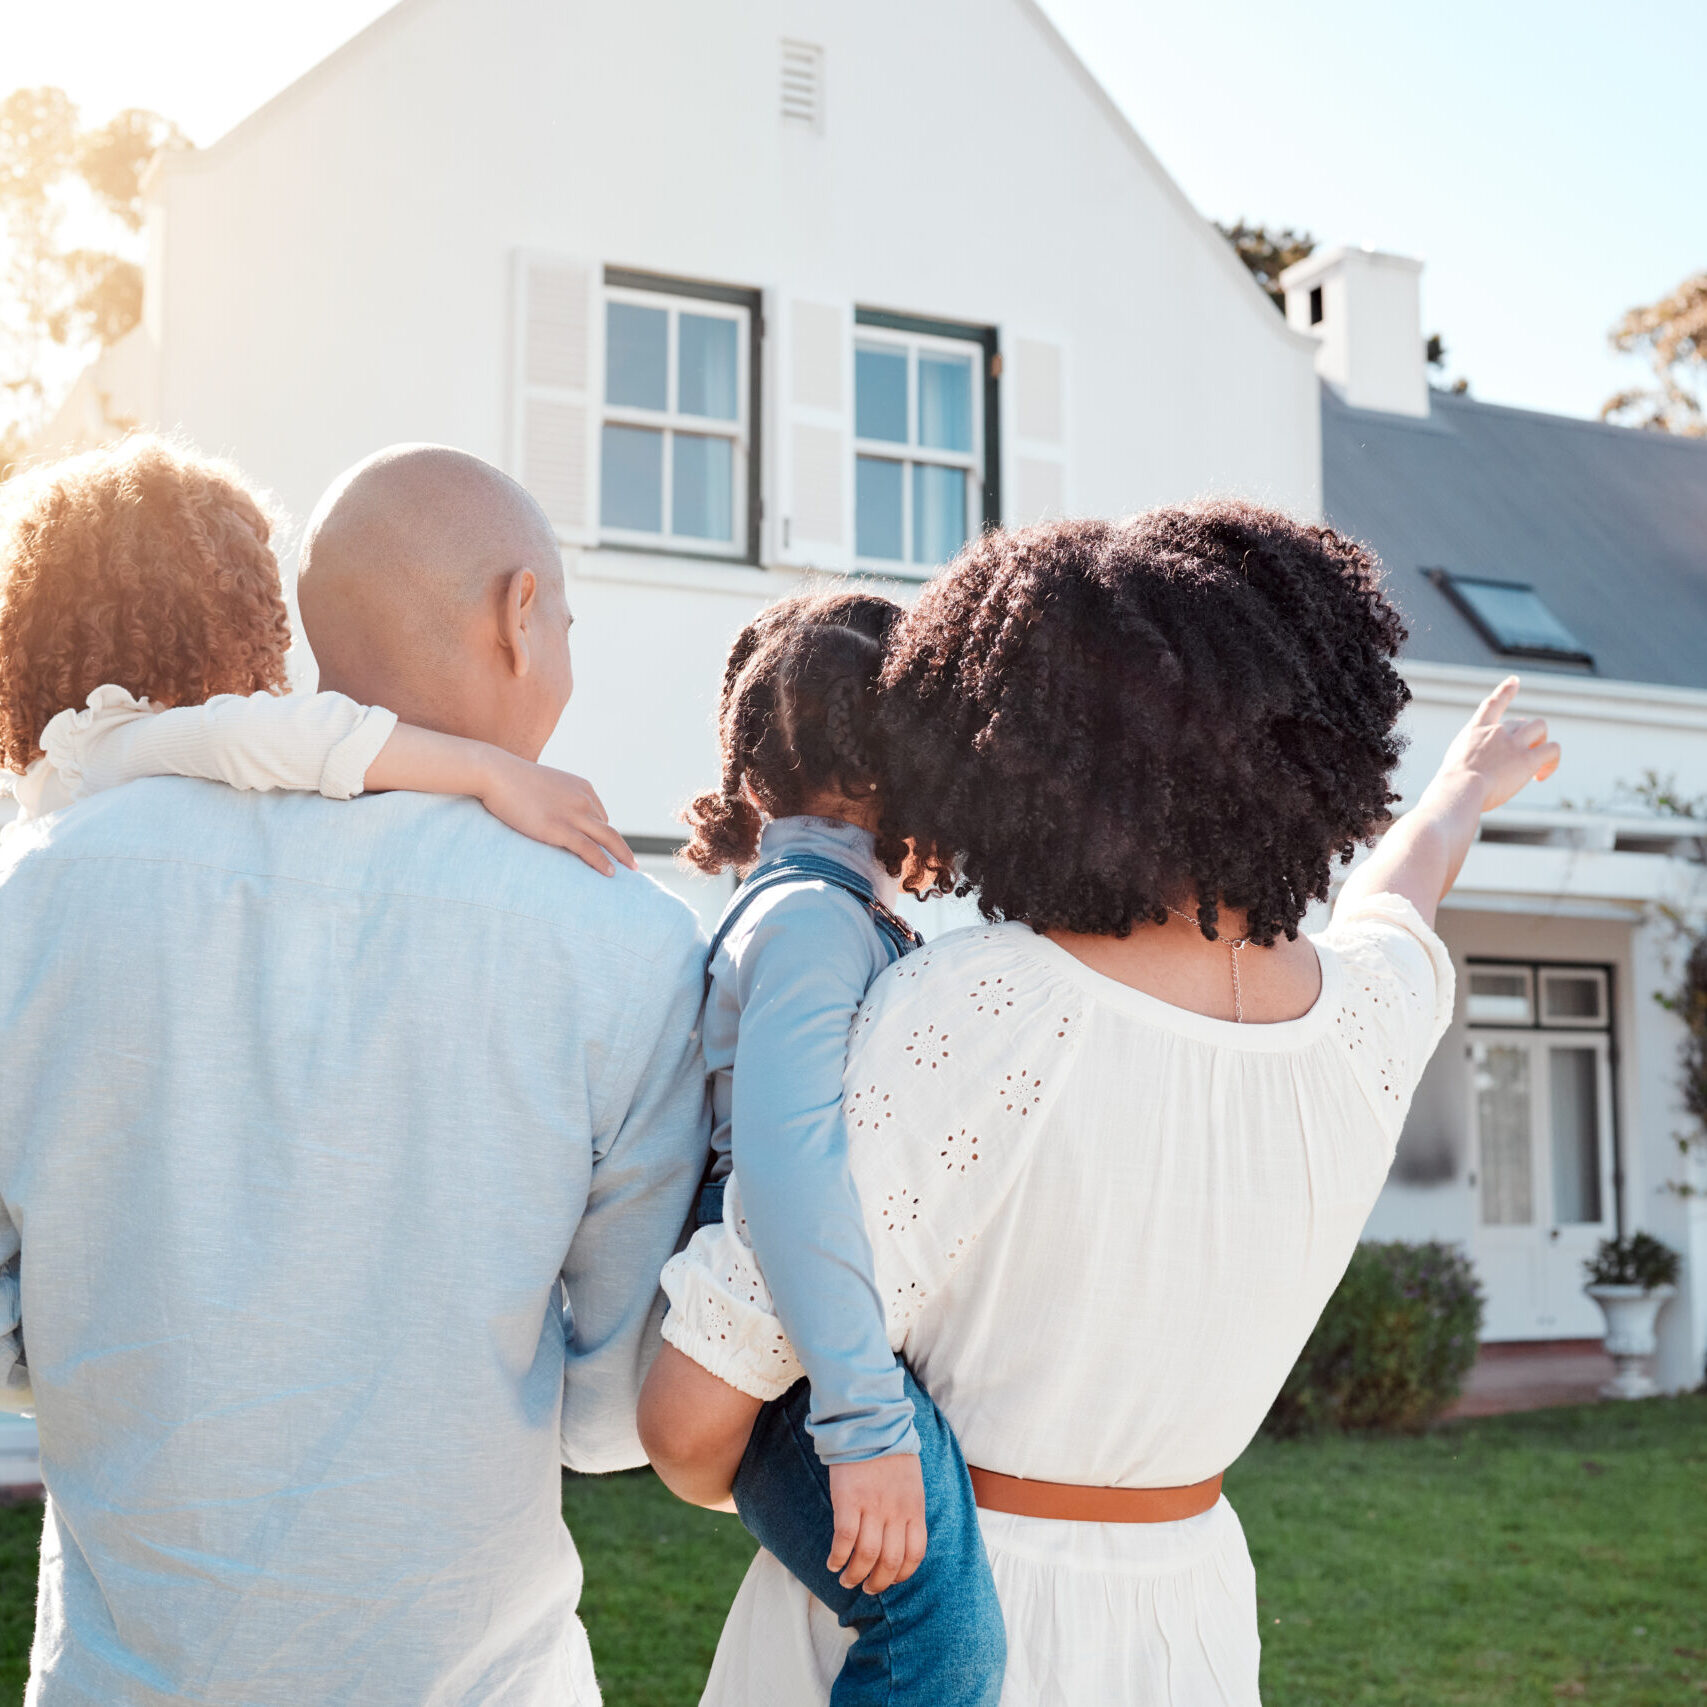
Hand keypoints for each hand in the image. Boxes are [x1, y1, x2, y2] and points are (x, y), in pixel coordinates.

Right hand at [478, 752, 637, 874]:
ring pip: (607, 839)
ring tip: (630, 870)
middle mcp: (583, 799)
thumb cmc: (511, 781)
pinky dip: (602, 862)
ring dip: (620, 856)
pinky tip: (610, 873)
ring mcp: (572, 814)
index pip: (599, 816)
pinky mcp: (559, 828)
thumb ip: (555, 800)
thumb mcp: (543, 787)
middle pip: (608, 828)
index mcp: (582, 788)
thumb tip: (551, 815)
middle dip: (621, 847)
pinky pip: (588, 849)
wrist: (495, 773)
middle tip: (631, 863)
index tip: (604, 850)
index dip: (602, 835)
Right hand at [827, 1452, 926, 1594]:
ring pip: (867, 1556)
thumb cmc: (889, 1450)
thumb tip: (898, 1535)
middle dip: (878, 1583)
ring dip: (856, 1575)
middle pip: (891, 1562)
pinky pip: (845, 1539)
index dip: (902, 1574)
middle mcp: (896, 1512)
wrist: (870, 1422)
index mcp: (914, 1507)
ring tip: (847, 1579)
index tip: (891, 1580)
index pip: (915, 1554)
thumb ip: (907, 1508)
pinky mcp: (849, 1500)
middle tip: (867, 1588)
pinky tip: (833, 1562)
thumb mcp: (910, 1481)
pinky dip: (838, 1556)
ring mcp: (873, 1506)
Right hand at [1434, 675, 1561, 812]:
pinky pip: (1553, 750)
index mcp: (1475, 731)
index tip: (1515, 680)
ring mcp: (1514, 744)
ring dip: (1541, 742)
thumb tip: (1470, 775)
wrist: (1459, 789)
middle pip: (1521, 722)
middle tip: (1519, 762)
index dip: (1505, 691)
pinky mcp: (1529, 759)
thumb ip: (1467, 762)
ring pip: (1540, 728)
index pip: (1493, 704)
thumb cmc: (1450, 786)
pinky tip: (1540, 777)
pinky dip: (1553, 762)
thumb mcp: (1453, 765)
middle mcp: (1496, 731)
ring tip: (1536, 766)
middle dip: (1525, 738)